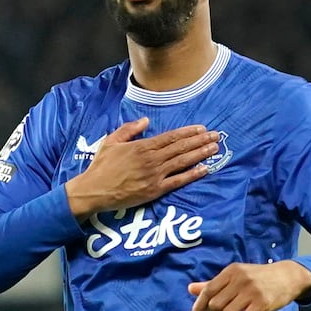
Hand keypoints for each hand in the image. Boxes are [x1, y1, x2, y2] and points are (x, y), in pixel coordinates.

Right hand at [65, 118, 218, 216]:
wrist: (93, 190)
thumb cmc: (101, 166)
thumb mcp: (111, 141)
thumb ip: (129, 130)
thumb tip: (146, 120)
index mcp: (142, 146)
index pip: (171, 137)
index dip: (188, 132)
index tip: (202, 129)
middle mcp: (152, 159)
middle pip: (181, 147)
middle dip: (200, 141)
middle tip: (217, 136)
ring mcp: (155, 175)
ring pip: (183, 162)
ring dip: (200, 154)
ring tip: (215, 149)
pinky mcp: (155, 190)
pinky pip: (178, 181)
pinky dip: (193, 174)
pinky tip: (205, 169)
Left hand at [187, 261, 310, 310]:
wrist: (288, 276)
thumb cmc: (259, 277)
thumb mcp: (236, 276)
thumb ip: (214, 283)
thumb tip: (190, 289)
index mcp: (231, 271)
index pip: (208, 291)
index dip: (198, 307)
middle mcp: (240, 280)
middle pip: (216, 305)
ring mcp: (251, 292)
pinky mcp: (262, 304)